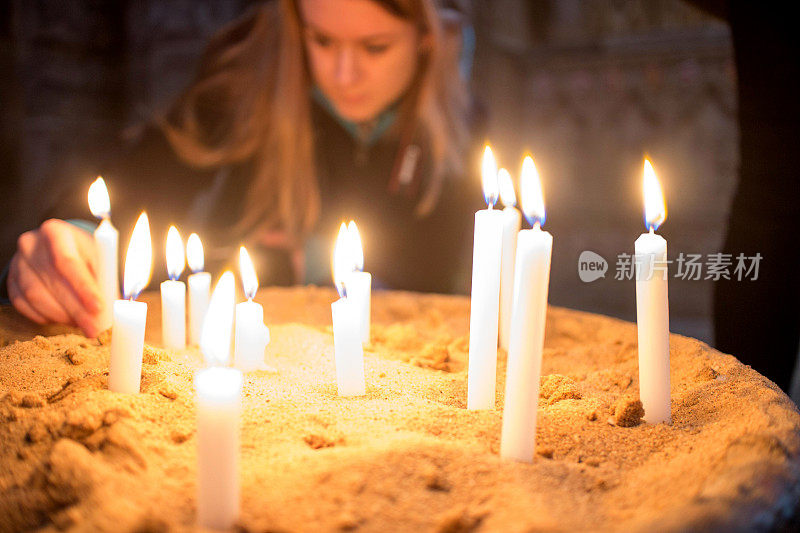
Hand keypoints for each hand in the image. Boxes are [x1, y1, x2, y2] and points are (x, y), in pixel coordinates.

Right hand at [8, 219, 104, 336]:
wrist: (60, 247)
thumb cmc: (85, 253)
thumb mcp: (99, 256)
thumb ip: (106, 276)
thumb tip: (115, 304)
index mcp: (57, 232)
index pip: (68, 262)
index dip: (83, 287)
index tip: (98, 307)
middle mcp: (32, 244)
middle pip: (53, 281)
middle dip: (76, 309)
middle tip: (94, 328)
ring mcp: (18, 262)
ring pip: (36, 295)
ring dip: (61, 315)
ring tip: (82, 324)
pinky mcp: (11, 280)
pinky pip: (23, 304)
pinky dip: (45, 316)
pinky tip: (62, 319)